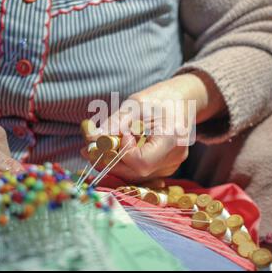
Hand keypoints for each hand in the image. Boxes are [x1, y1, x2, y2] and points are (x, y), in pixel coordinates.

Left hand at [82, 72, 225, 183]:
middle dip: (110, 160)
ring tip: (100, 146)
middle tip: (88, 148)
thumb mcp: (136, 104)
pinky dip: (125, 163)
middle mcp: (175, 157)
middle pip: (135, 171)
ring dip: (114, 162)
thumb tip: (91, 139)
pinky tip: (115, 150)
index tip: (120, 134)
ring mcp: (172, 165)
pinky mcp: (166, 168)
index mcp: (172, 138)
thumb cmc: (160, 98)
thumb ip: (114, 123)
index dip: (123, 152)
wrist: (184, 100)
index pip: (141, 162)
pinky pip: (141, 172)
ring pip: (135, 174)